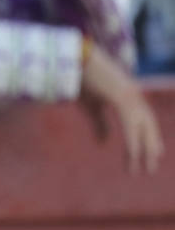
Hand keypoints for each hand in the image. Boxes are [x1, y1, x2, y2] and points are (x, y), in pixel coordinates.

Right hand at [79, 45, 163, 174]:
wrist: (74, 61)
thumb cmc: (80, 80)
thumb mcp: (92, 107)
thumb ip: (100, 124)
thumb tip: (104, 143)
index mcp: (129, 96)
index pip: (146, 121)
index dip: (151, 138)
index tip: (155, 156)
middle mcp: (135, 96)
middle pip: (149, 126)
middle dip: (151, 148)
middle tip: (151, 168)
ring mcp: (130, 96)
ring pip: (143, 128)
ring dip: (144, 149)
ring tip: (144, 167)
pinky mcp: (122, 98)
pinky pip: (131, 125)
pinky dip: (133, 142)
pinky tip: (133, 154)